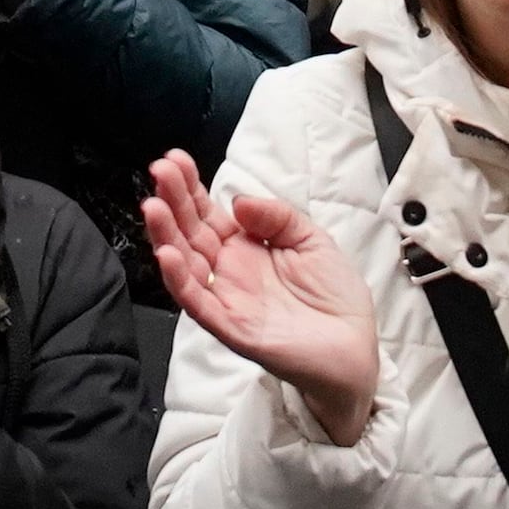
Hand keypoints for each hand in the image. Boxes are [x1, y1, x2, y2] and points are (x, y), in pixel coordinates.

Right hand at [143, 150, 378, 447]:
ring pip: (185, 265)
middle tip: (158, 170)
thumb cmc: (335, 297)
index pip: (208, 212)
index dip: (190, 187)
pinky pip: (198, 303)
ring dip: (165, 235)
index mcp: (246, 247)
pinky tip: (167, 254)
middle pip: (190, 232)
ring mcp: (227, 298)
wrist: (355, 348)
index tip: (175, 160)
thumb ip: (277, 216)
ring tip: (153, 205)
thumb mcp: (312, 239)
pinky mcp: (232, 327)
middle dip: (172, 201)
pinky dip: (180, 280)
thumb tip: (238, 200)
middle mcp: (230, 271)